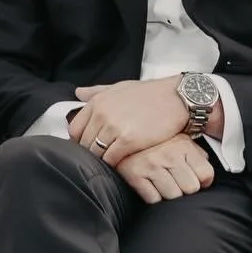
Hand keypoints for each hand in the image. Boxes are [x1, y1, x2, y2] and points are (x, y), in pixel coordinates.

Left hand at [69, 79, 188, 164]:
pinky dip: (113, 165)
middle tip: (99, 157)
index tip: (87, 146)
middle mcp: (102, 114)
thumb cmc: (149, 93)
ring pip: (96, 153)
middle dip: (90, 152)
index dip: (79, 140)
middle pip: (84, 143)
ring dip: (101, 160)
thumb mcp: (120, 87)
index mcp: (98, 102)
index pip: (75, 128)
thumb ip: (97, 91)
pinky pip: (111, 159)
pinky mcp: (128, 141)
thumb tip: (78, 92)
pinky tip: (120, 164)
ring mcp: (114, 127)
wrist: (176, 98)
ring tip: (109, 163)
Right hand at [114, 135, 213, 205]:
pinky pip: (153, 199)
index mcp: (183, 146)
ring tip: (163, 184)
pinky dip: (153, 196)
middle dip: (185, 189)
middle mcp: (168, 155)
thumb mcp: (180, 141)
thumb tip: (207, 176)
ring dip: (169, 194)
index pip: (206, 175)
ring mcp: (151, 165)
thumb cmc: (155, 142)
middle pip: (191, 188)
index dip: (202, 181)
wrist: (121, 134)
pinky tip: (150, 186)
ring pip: (173, 196)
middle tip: (176, 182)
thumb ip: (196, 155)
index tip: (194, 179)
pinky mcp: (135, 175)